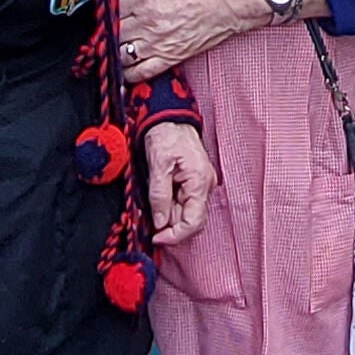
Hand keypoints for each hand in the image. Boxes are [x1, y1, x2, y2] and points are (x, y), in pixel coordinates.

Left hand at [119, 0, 265, 81]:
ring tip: (114, 55)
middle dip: (108, 37)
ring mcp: (158, 43)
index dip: (107, 16)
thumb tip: (130, 7)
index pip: (113, 11)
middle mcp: (147, 23)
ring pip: (121, 56)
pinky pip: (141, 72)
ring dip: (115, 56)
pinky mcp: (171, 57)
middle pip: (114, 35)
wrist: (230, 1)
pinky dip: (129, 75)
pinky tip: (124, 73)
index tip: (106, 20)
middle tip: (105, 38)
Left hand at [143, 121, 216, 247]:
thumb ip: (160, 195)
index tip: (156, 237)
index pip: (194, 222)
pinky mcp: (192, 183)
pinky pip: (183, 203)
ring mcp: (200, 185)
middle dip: (169, 225)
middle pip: (190, 220)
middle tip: (150, 221)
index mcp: (199, 182)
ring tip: (152, 201)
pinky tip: (158, 198)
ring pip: (185, 213)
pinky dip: (169, 206)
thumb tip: (160, 222)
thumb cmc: (166, 134)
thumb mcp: (158, 164)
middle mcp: (204, 186)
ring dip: (167, 214)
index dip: (175, 235)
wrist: (170, 117)